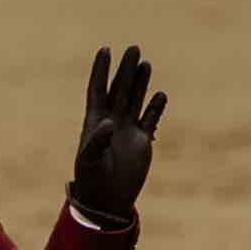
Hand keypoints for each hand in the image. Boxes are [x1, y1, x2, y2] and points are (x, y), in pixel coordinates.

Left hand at [71, 46, 165, 220]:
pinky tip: (161, 95)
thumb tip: (109, 122)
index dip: (100, 70)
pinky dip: (156, 107)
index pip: (97, 90)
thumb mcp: (89, 160)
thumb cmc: (91, 180)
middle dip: (125, 69)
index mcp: (94, 122)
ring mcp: (128, 130)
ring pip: (135, 99)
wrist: (107, 201)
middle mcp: (111, 121)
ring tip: (145, 62)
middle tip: (133, 48)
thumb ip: (97, 141)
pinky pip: (151, 119)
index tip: (104, 50)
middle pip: (119, 89)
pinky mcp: (143, 141)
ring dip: (140, 82)